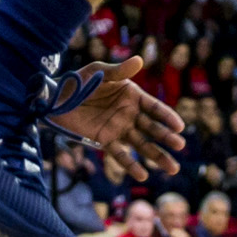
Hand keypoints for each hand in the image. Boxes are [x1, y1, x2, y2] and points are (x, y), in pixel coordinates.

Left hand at [52, 55, 182, 181]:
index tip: (179, 127)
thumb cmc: (79, 80)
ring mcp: (119, 129)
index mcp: (132, 96)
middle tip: (179, 146)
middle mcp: (129, 114)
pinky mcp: (105, 141)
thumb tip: (139, 60)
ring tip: (173, 168)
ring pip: (142, 145)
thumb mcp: (99, 71)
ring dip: (157, 156)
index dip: (167, 117)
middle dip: (166, 138)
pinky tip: (142, 176)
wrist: (56, 98)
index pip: (154, 108)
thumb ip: (119, 70)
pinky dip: (131, 166)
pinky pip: (120, 155)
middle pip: (152, 128)